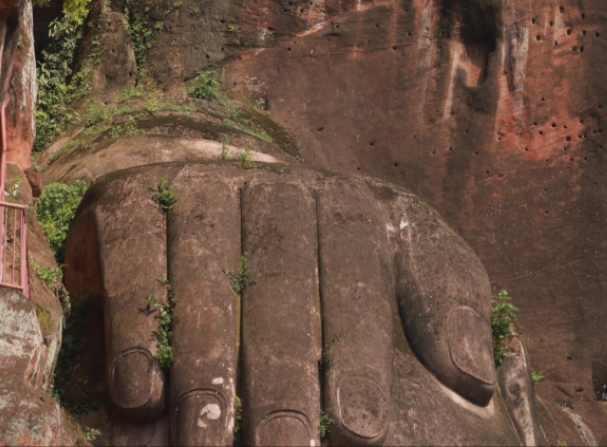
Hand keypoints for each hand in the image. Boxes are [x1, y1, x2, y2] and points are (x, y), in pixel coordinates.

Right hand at [63, 160, 526, 445]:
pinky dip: (132, 323)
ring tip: (207, 445)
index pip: (357, 274)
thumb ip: (445, 309)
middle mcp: (274, 186)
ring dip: (204, 367)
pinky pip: (133, 258)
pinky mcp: (131, 197)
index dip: (359, 355)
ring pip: (205, 279)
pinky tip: (137, 395)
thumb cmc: (327, 262)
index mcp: (347, 202)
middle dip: (284, 378)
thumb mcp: (404, 266)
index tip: (364, 432)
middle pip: (281, 283)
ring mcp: (200, 186)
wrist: (217, 197)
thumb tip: (475, 379)